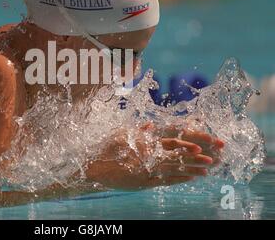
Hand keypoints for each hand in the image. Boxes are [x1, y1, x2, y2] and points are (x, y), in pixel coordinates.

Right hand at [85, 124, 223, 189]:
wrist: (94, 167)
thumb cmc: (105, 148)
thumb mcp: (119, 135)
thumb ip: (137, 131)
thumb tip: (149, 126)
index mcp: (144, 142)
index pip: (170, 141)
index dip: (185, 144)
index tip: (199, 146)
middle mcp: (148, 155)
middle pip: (176, 156)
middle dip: (195, 158)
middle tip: (213, 159)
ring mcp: (147, 169)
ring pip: (173, 169)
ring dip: (191, 169)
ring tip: (207, 170)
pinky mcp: (144, 181)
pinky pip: (165, 180)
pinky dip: (178, 179)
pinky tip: (190, 178)